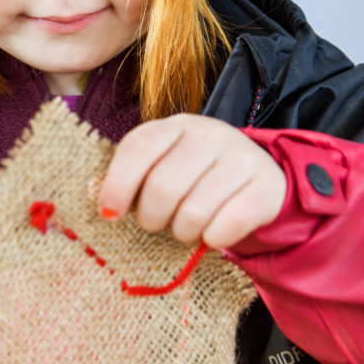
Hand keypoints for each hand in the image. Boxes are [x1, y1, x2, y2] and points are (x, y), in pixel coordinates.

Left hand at [98, 115, 286, 248]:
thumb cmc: (196, 175)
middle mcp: (209, 134)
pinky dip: (213, 238)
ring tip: (185, 228)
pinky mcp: (265, 186)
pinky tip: (213, 234)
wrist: (257, 177)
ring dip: (183, 231)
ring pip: (194, 211)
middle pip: (163, 186)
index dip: (118, 183)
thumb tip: (99, 199)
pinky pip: (227, 225)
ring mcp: (241, 157)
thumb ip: (131, 177)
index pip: (139, 147)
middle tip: (156, 224)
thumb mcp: (163, 165)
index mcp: (176, 125)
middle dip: (152, 217)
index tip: (110, 213)